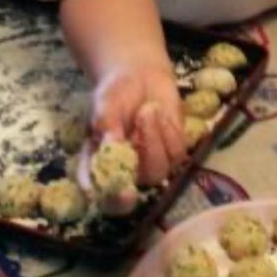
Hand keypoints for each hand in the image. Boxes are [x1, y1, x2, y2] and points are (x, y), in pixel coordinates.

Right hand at [90, 64, 185, 186]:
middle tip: (143, 116)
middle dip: (146, 152)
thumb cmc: (114, 93)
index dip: (113, 200)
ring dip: (155, 136)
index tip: (125, 194)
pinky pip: (177, 153)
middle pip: (141, 181)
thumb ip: (106, 125)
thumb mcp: (104, 104)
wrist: (138, 76)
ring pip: (159, 170)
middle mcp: (125, 170)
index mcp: (99, 165)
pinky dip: (169, 130)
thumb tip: (114, 145)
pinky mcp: (172, 152)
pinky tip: (159, 112)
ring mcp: (150, 164)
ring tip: (147, 109)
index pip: (103, 195)